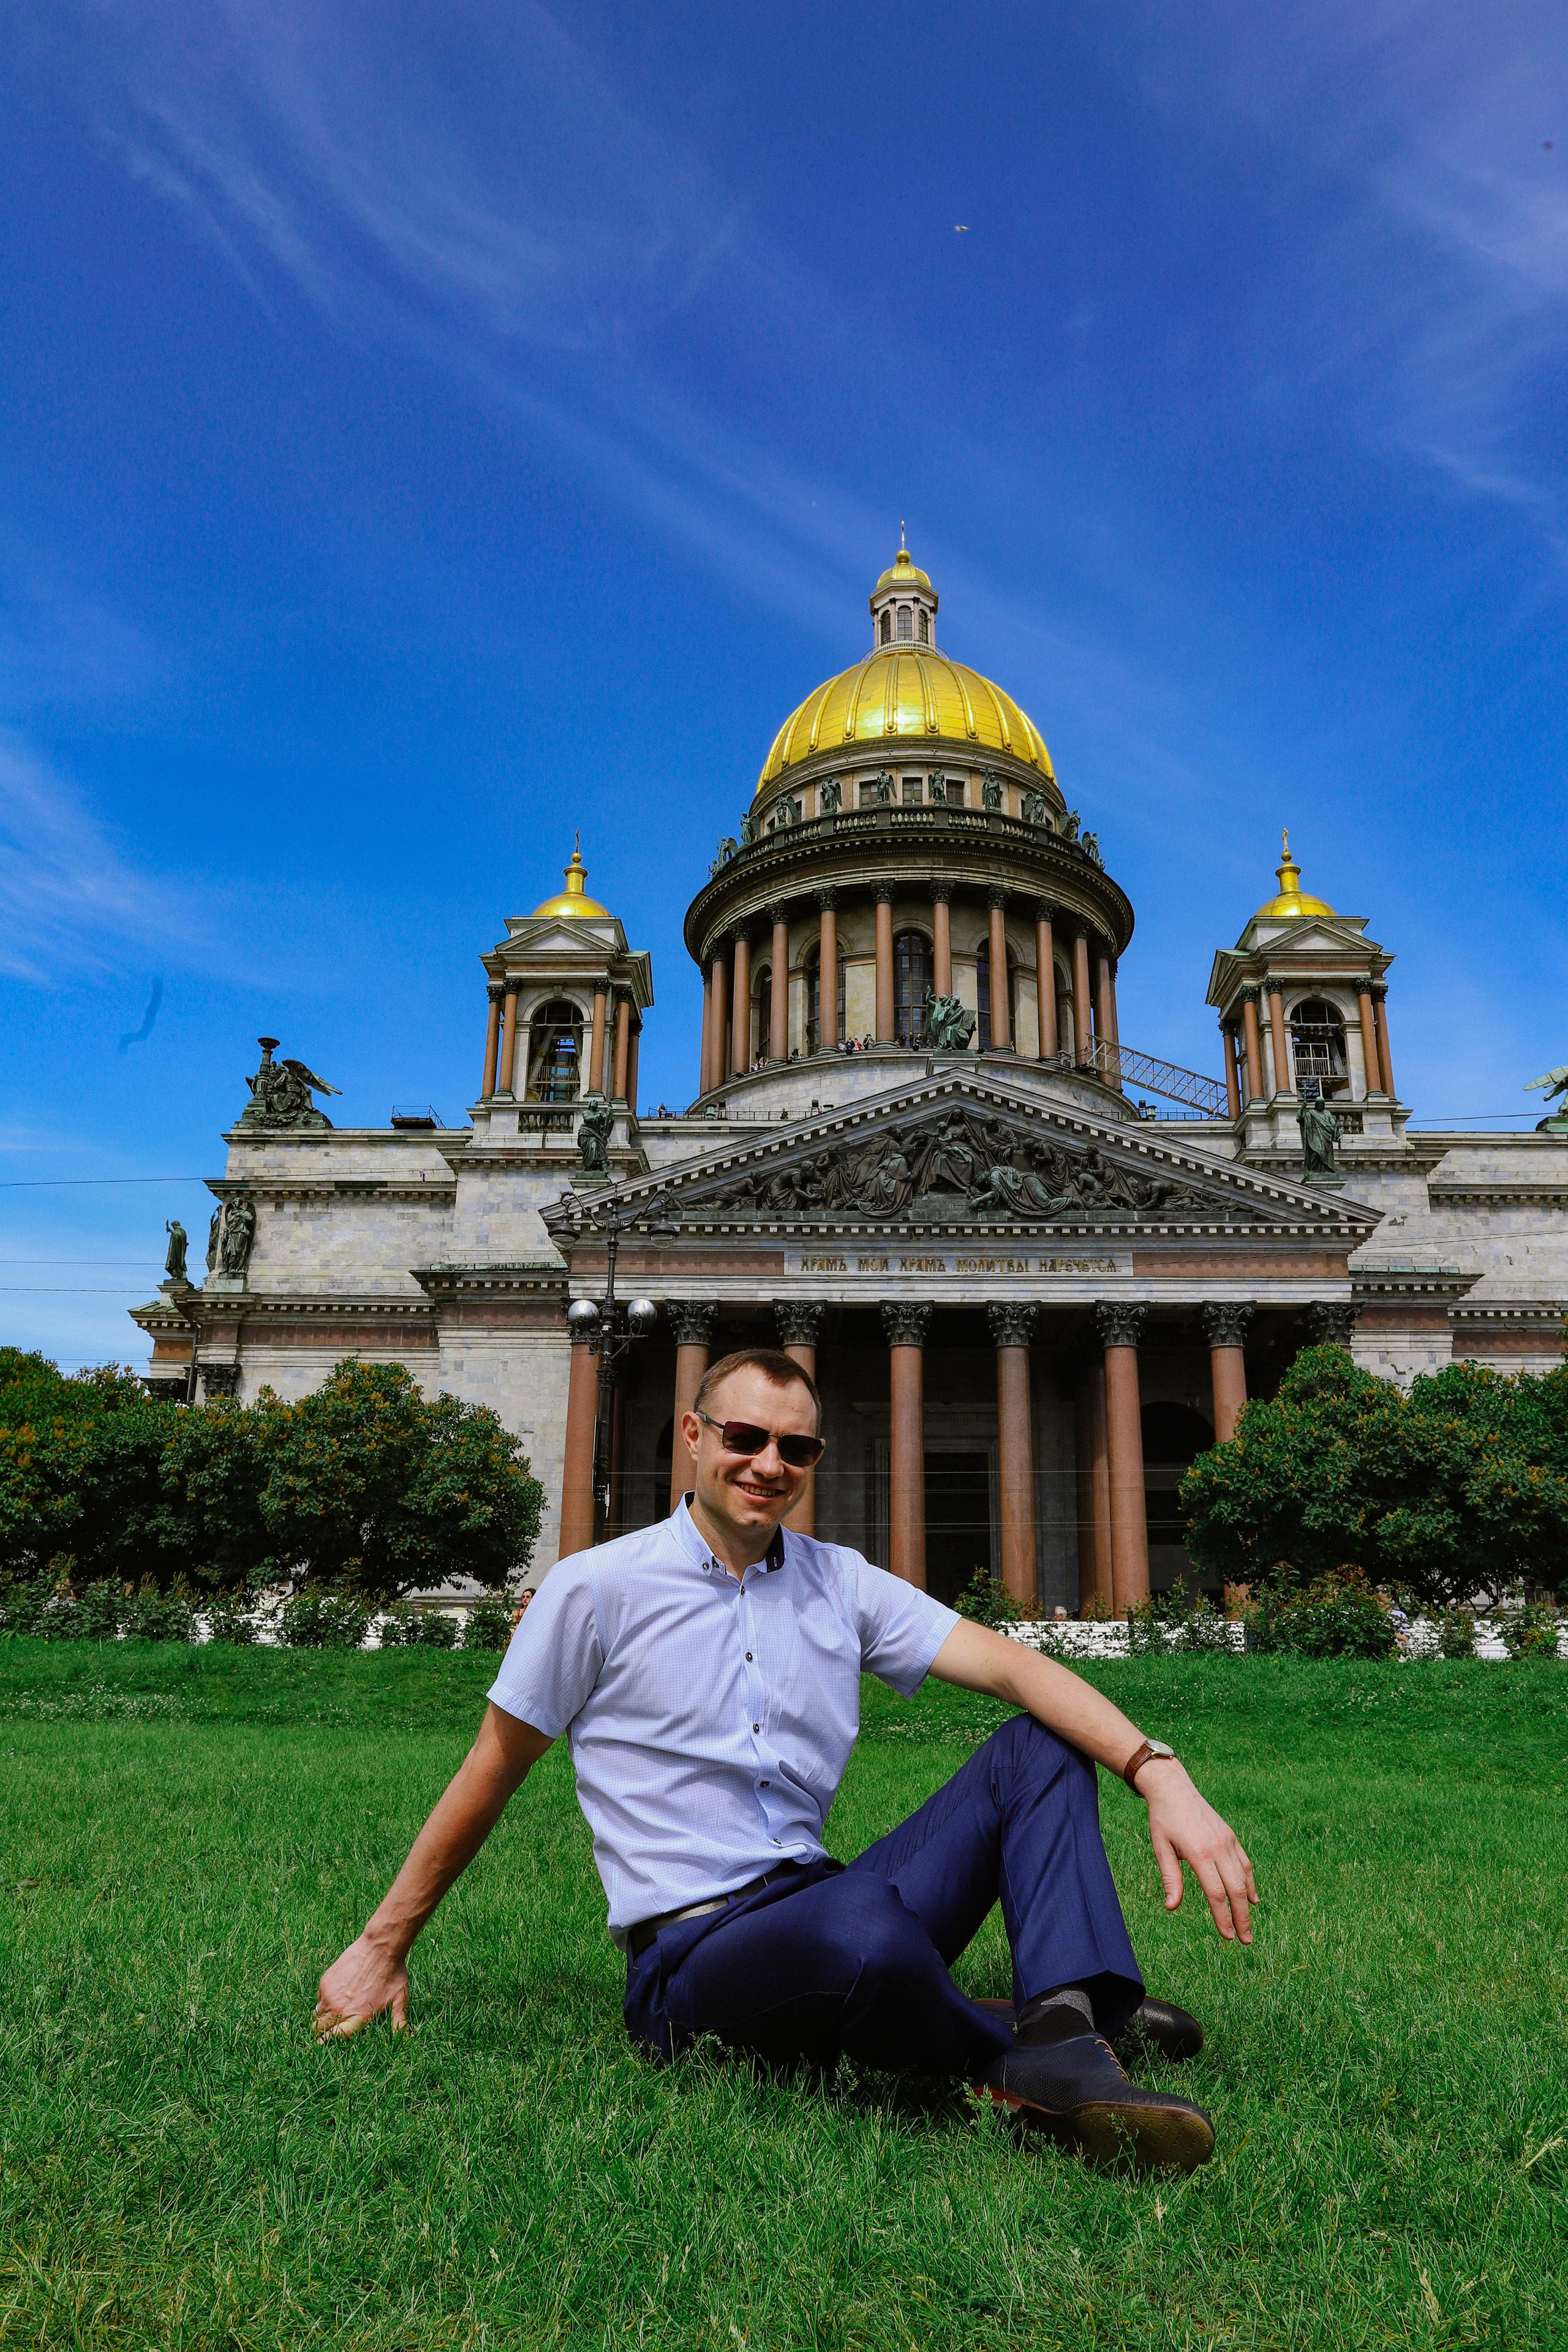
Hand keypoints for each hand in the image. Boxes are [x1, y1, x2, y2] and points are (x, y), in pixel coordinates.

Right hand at [314, 1932, 409, 2037]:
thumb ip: (399, 2022)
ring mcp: (330, 1995)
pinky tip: (336, 1993)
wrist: (380, 1947)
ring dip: (322, 2016)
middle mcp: (341, 2010)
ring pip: (316, 2014)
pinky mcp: (325, 1982)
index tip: (325, 2042)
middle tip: (327, 2028)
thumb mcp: (400, 1999)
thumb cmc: (393, 1973)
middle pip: (319, 2029)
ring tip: (333, 2010)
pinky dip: (324, 1999)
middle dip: (322, 2031)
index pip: (334, 2038)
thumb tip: (407, 2039)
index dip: (328, 2042)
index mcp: (358, 2018)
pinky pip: (319, 1997)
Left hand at [1140, 1764, 1257, 1943]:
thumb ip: (1170, 1878)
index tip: (1227, 1936)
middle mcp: (1217, 1848)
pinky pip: (1244, 1863)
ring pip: (1243, 1878)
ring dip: (1247, 1904)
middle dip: (1241, 1918)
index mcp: (1199, 1853)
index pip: (1216, 1893)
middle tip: (1244, 1940)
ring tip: (1247, 1927)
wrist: (1173, 1788)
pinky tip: (1252, 1899)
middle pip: (1236, 1889)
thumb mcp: (1161, 1848)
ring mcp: (1227, 1841)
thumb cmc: (1162, 1820)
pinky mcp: (1231, 1836)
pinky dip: (1250, 1882)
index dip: (1223, 1917)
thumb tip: (1172, 1908)